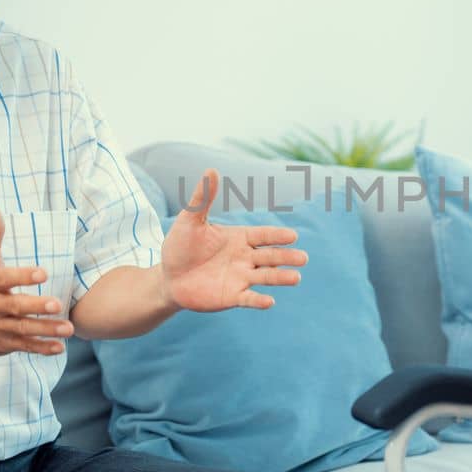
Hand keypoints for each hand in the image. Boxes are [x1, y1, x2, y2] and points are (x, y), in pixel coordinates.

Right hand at [0, 206, 74, 355]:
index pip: (5, 279)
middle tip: (58, 304)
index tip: (43, 273)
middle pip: (16, 307)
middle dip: (37, 306)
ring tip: (68, 328)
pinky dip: (41, 349)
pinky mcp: (3, 343)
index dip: (23, 276)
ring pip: (23, 329)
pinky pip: (24, 346)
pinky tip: (59, 347)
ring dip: (46, 330)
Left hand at [162, 169, 306, 311]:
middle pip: (270, 256)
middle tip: (303, 258)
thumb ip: (203, 199)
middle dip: (286, 257)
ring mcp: (240, 278)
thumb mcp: (190, 221)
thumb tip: (211, 170)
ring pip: (265, 277)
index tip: (293, 236)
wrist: (168, 277)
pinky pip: (249, 298)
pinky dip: (259, 300)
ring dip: (280, 277)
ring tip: (296, 278)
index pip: (263, 235)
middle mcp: (245, 258)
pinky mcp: (231, 297)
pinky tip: (269, 301)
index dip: (277, 236)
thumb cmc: (181, 247)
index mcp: (239, 238)